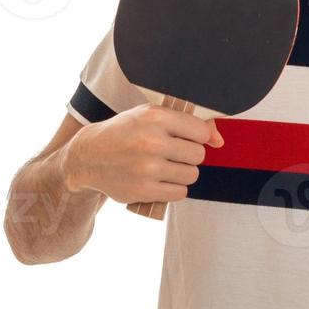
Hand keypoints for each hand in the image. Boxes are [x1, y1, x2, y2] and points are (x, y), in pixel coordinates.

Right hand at [62, 104, 222, 206]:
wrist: (88, 156)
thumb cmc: (126, 132)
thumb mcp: (151, 116)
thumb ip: (189, 124)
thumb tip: (220, 141)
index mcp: (155, 116)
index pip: (201, 131)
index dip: (196, 136)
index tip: (184, 137)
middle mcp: (151, 141)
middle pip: (199, 154)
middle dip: (189, 155)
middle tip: (171, 153)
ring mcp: (146, 168)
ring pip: (192, 175)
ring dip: (183, 172)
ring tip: (165, 166)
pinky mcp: (142, 190)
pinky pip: (180, 193)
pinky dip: (173, 188)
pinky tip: (159, 179)